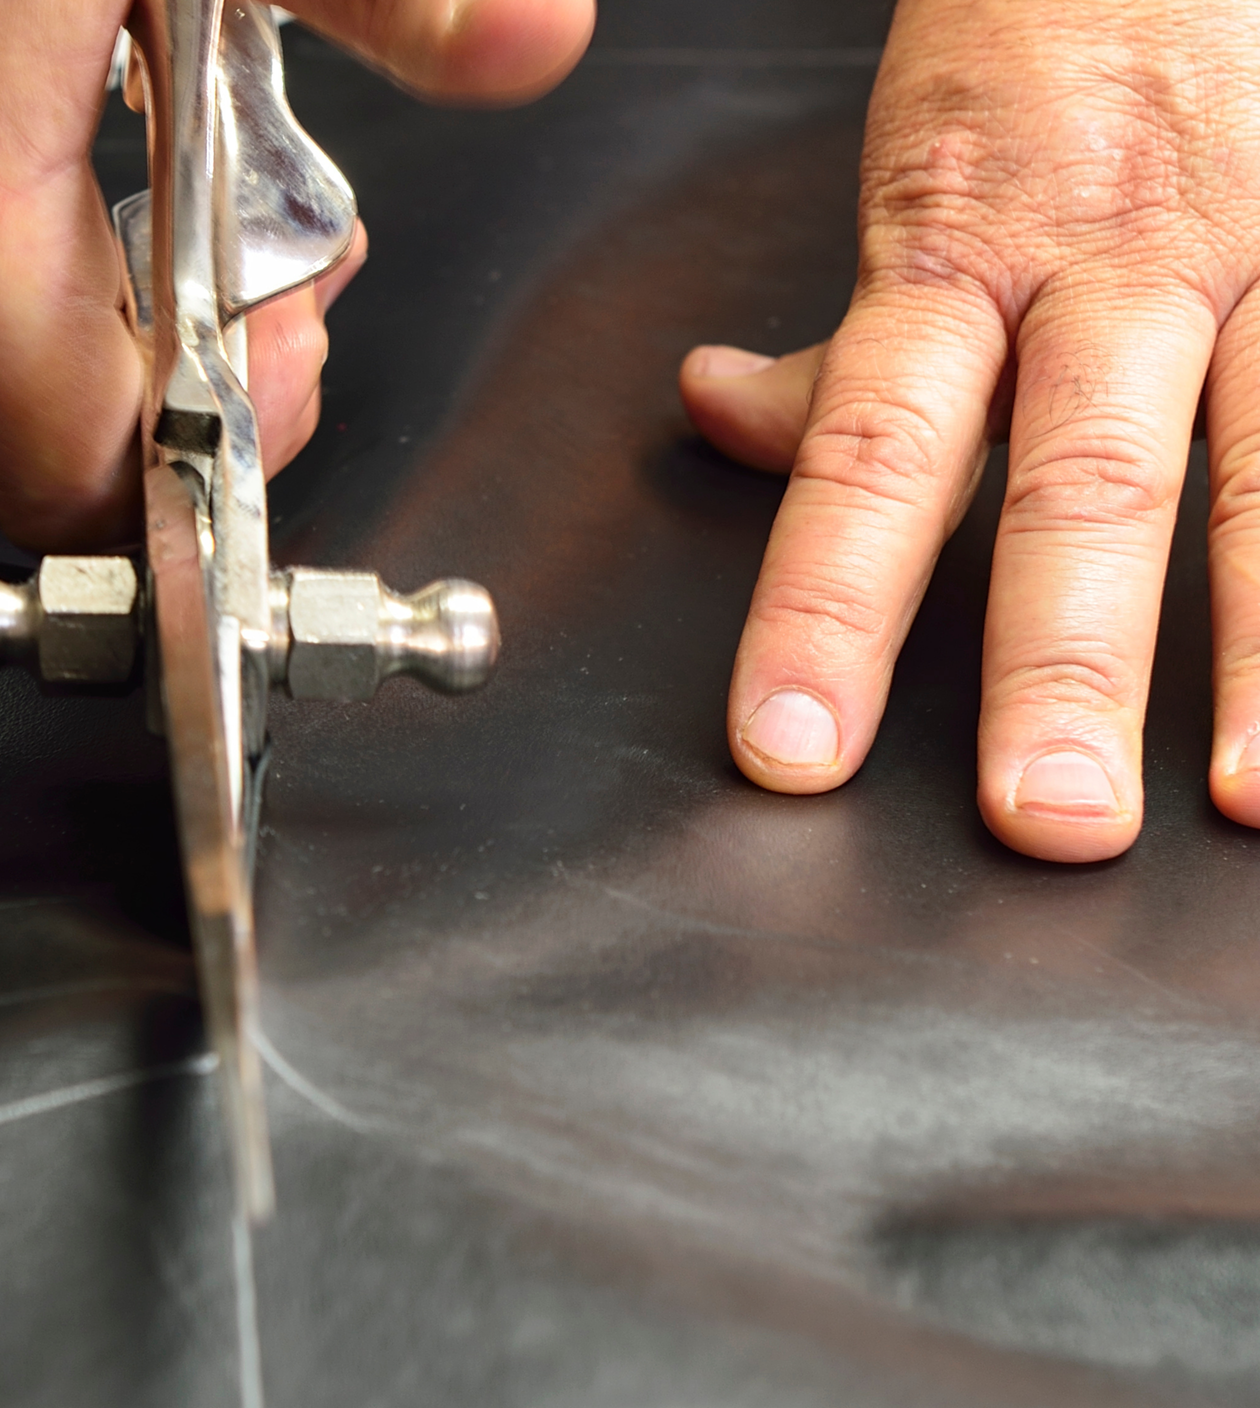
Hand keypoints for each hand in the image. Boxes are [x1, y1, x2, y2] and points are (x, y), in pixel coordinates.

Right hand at [0, 0, 591, 549]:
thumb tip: (533, 39)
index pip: (78, 480)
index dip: (207, 462)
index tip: (286, 365)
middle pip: (53, 468)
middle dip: (194, 407)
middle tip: (271, 284)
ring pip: (12, 412)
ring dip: (143, 358)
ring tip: (216, 223)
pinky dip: (81, 311)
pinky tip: (145, 202)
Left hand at [680, 0, 1259, 862]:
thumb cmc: (1037, 55)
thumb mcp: (910, 183)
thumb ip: (832, 344)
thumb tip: (713, 411)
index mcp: (962, 250)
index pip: (870, 455)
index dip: (825, 610)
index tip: (795, 747)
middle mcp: (1118, 265)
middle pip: (1085, 481)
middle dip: (1066, 665)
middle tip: (1044, 819)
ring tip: (1244, 799)